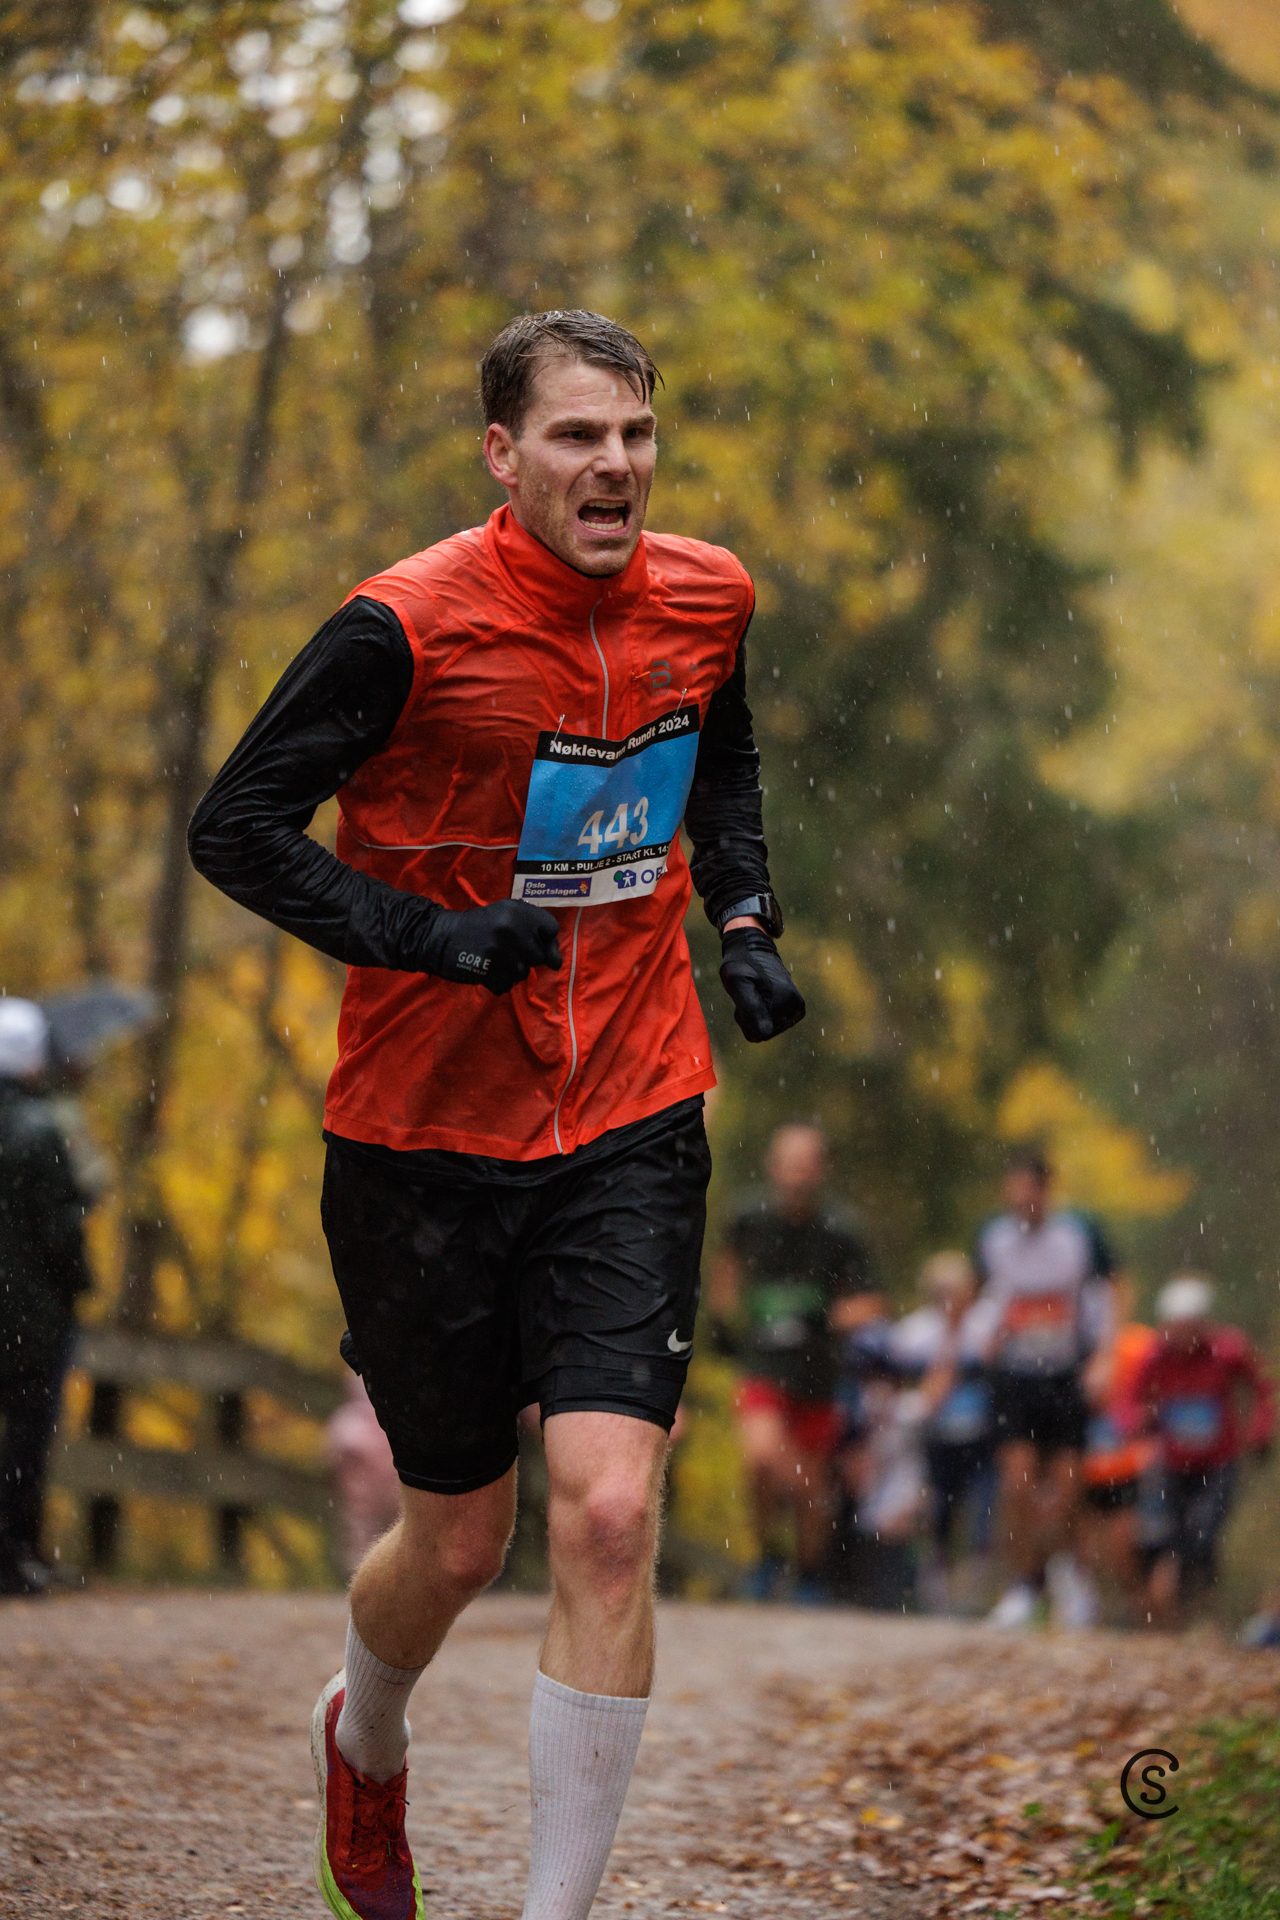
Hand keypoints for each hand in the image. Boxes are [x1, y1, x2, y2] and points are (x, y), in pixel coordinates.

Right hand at [422, 899, 561, 994]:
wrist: (439, 937)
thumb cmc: (477, 926)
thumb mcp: (505, 915)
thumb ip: (533, 930)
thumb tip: (556, 962)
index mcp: (518, 911)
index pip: (551, 929)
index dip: (544, 940)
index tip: (530, 942)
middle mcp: (512, 929)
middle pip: (539, 956)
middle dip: (525, 957)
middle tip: (504, 950)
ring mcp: (501, 951)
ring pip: (523, 974)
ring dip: (510, 971)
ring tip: (492, 960)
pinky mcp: (489, 971)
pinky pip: (506, 986)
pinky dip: (497, 983)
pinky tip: (485, 970)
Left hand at [718, 927, 804, 1041]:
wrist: (754, 949)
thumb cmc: (743, 964)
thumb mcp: (738, 982)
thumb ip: (750, 1008)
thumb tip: (764, 1034)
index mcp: (785, 1002)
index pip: (757, 1034)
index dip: (744, 1018)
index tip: (744, 996)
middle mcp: (795, 1008)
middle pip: (764, 1032)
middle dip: (750, 1017)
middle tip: (748, 992)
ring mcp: (796, 1009)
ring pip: (768, 1029)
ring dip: (755, 1014)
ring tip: (755, 992)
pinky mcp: (796, 1009)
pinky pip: (773, 1024)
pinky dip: (762, 1013)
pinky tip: (761, 996)